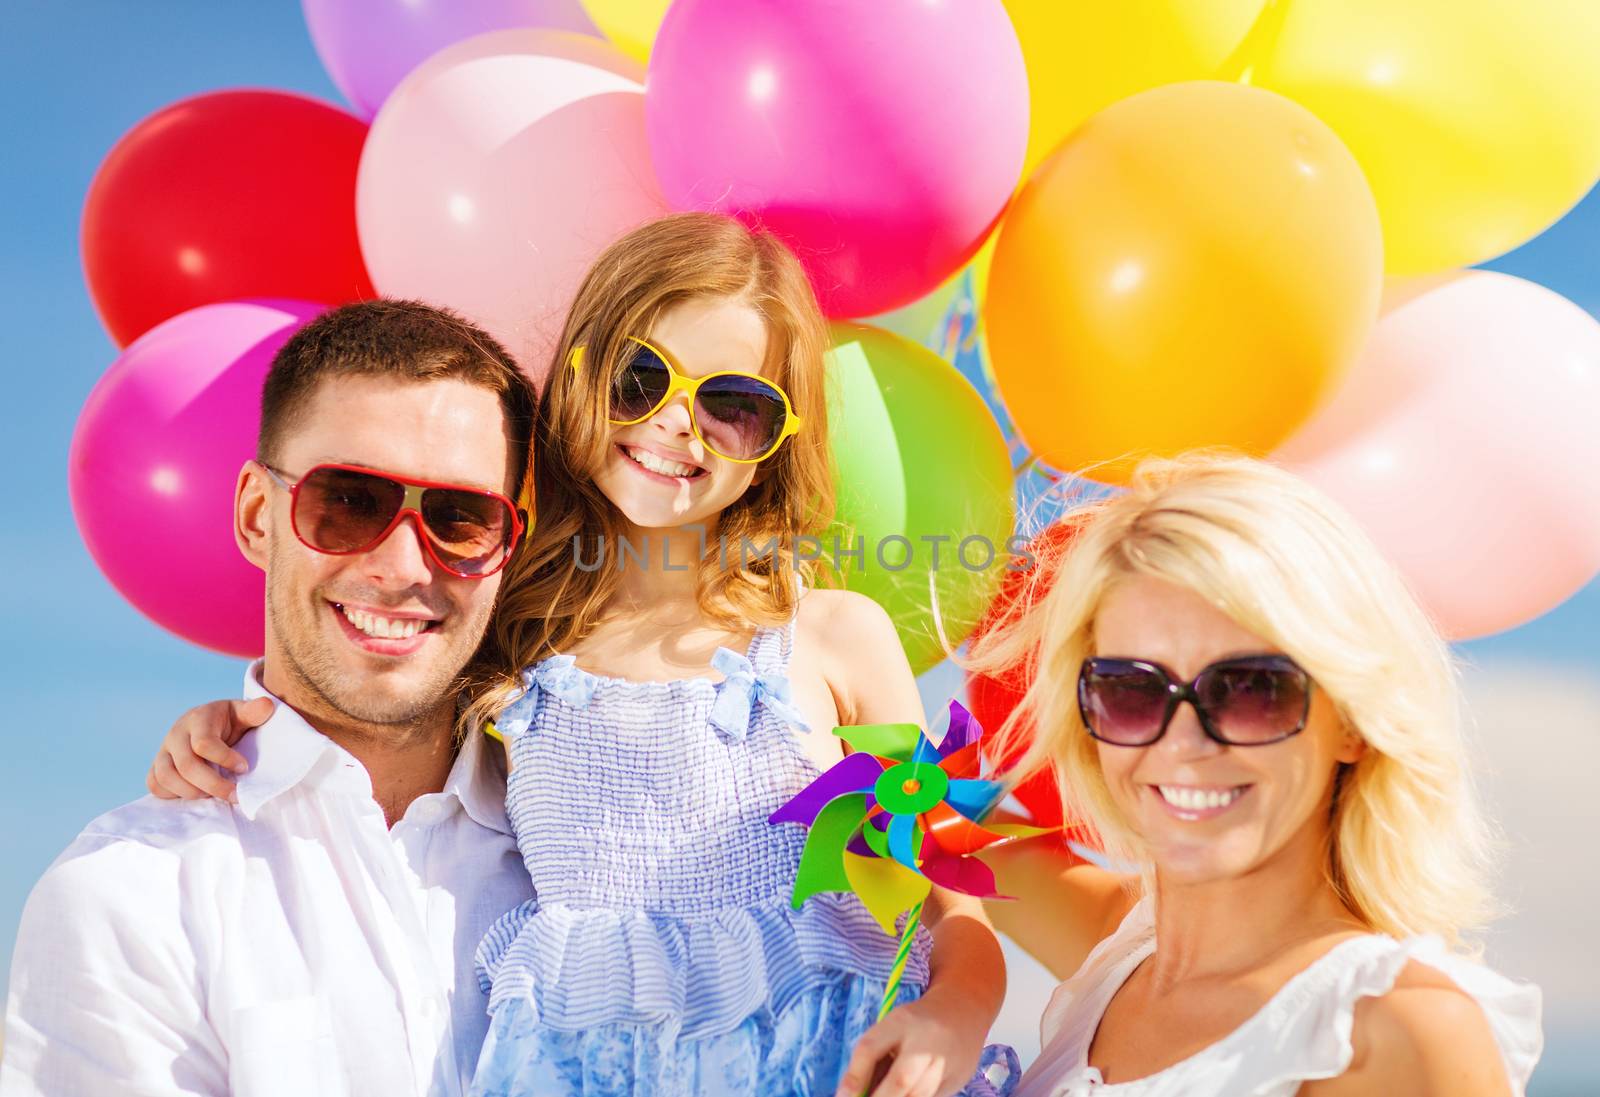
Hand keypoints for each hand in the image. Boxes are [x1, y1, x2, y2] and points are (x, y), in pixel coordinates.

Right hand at [145, 697, 272, 803]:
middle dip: (213, 784)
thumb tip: (267, 705)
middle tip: (234, 794)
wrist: (207, 724)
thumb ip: (254, 711)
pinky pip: (155, 784)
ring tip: (214, 795)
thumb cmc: (229, 721)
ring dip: (193, 792)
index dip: (225, 759)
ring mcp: (163, 751)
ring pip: (166, 777)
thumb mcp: (243, 713)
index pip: (204, 743)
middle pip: (187, 765)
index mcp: (198, 719)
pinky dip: (173, 794)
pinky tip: (196, 793)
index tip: (244, 768)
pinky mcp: (156, 766)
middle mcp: (176, 734)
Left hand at [836, 991, 984, 1096]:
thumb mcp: (893, 1029)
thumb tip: (852, 1092)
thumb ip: (875, 1059)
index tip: (841, 1096)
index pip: (870, 1048)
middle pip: (900, 1079)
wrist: (963, 1008)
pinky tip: (906, 1095)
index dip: (853, 1077)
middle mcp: (925, 1040)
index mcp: (901, 1021)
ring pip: (919, 1095)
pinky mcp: (959, 1078)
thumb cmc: (916, 1023)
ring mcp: (945, 1060)